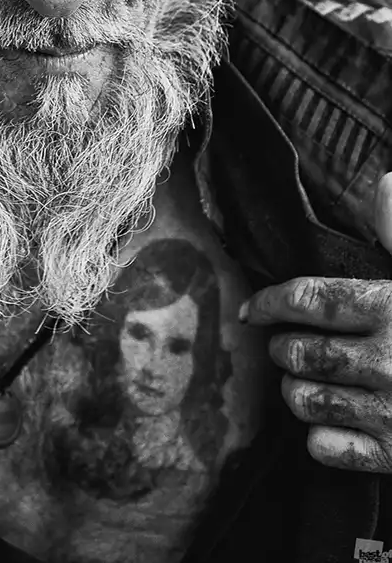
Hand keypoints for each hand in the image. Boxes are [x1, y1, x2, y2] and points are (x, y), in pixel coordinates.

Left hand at [239, 172, 391, 471]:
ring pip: (306, 399)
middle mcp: (389, 360)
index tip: (252, 307)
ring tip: (299, 377)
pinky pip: (328, 449)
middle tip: (282, 342)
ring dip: (292, 387)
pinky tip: (327, 421)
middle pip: (299, 351)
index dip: (270, 302)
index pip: (310, 299)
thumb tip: (386, 180)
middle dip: (280, 345)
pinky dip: (317, 435)